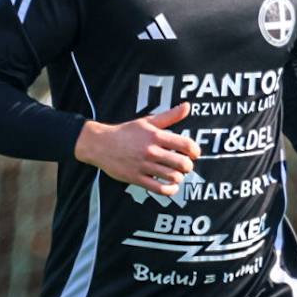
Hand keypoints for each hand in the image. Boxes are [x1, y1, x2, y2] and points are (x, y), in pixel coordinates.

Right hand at [74, 103, 202, 195]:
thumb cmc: (126, 132)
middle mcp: (151, 151)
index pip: (185, 145)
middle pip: (182, 164)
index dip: (195, 151)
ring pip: (172, 177)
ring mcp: (143, 166)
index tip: (194, 154)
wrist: (100, 144)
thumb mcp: (147, 121)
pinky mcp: (136, 178)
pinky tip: (170, 186)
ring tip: (176, 174)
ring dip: (178, 177)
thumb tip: (187, 106)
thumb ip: (169, 116)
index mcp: (156, 135)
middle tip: (184, 165)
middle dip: (188, 166)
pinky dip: (169, 190)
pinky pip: (159, 189)